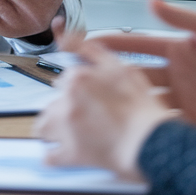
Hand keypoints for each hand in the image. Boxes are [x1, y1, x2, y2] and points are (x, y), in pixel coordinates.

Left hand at [32, 28, 172, 180]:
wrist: (152, 142)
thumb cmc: (143, 108)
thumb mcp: (120, 67)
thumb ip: (91, 50)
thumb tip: (66, 37)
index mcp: (78, 79)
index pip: (63, 82)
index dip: (74, 91)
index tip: (83, 99)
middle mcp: (67, 101)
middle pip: (51, 104)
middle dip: (63, 110)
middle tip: (84, 118)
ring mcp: (66, 129)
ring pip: (43, 127)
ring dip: (54, 130)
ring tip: (72, 135)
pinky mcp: (70, 154)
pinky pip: (50, 157)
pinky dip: (56, 156)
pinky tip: (66, 154)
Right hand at [90, 0, 195, 130]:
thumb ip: (185, 18)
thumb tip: (151, 2)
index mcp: (176, 49)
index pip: (136, 45)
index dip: (112, 43)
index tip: (86, 41)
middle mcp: (173, 74)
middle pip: (133, 75)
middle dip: (107, 75)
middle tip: (82, 76)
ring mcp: (180, 97)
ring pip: (144, 100)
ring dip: (125, 102)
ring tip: (102, 105)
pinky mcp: (192, 119)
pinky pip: (165, 121)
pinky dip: (150, 123)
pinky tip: (135, 125)